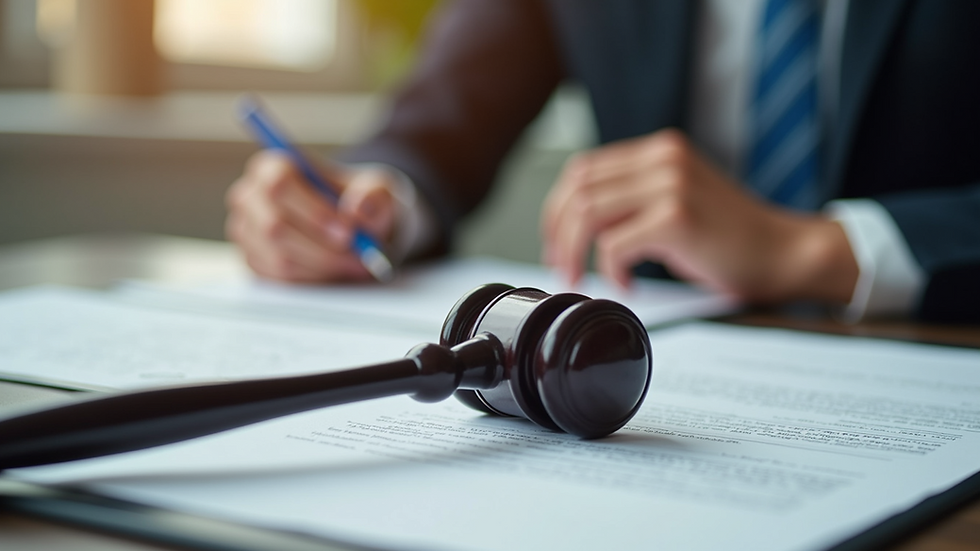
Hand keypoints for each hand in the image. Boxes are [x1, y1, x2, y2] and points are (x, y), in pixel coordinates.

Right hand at [225, 150, 397, 282]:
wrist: (353, 224)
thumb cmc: (358, 200)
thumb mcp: (377, 189)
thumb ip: (374, 195)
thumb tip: (358, 210)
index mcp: (273, 165)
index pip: (279, 185)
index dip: (313, 212)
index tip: (348, 232)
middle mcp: (250, 196)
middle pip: (274, 227)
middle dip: (321, 247)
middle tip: (358, 256)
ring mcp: (247, 231)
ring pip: (279, 258)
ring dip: (322, 266)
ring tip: (355, 263)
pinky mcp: (254, 260)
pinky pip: (279, 279)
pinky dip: (313, 279)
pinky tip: (336, 270)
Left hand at [540, 129, 857, 303]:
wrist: (785, 253)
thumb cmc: (731, 239)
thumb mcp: (677, 201)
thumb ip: (634, 199)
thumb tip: (576, 225)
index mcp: (659, 150)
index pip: (583, 169)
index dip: (558, 209)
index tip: (556, 243)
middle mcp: (663, 158)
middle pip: (577, 188)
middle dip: (557, 232)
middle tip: (561, 266)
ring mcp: (670, 184)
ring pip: (587, 213)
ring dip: (573, 251)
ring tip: (581, 278)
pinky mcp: (676, 216)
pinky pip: (614, 244)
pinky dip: (611, 270)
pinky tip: (628, 285)